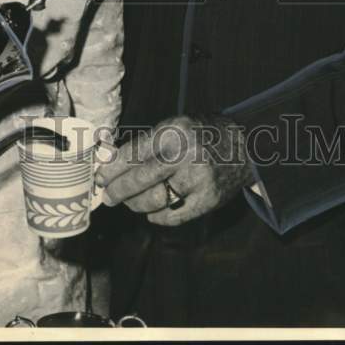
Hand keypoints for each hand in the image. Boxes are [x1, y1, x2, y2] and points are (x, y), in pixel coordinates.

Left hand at [95, 114, 254, 225]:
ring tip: (128, 203)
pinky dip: (158, 217)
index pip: (133, 153)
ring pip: (154, 200)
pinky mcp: (208, 200)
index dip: (112, 168)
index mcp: (174, 130)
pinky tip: (151, 213)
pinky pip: (174, 216)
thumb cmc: (200, 135)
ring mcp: (198, 179)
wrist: (245, 146)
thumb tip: (110, 162)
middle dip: (117, 191)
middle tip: (107, 196)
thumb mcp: (175, 127)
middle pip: (140, 179)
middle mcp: (186, 154)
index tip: (100, 176)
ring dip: (134, 205)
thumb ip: (146, 144)